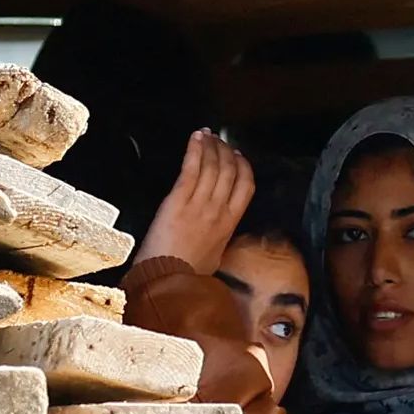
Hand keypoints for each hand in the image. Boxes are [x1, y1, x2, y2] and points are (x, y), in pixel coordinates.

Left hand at [134, 129, 254, 274]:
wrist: (167, 278)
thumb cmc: (189, 272)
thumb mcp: (216, 254)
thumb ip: (221, 235)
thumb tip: (221, 224)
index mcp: (230, 224)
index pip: (246, 187)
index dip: (244, 167)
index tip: (238, 156)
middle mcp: (218, 210)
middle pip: (229, 171)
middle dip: (225, 151)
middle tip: (219, 140)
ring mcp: (199, 204)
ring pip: (212, 166)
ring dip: (210, 146)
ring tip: (207, 135)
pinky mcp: (178, 200)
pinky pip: (191, 169)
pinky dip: (195, 150)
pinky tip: (196, 138)